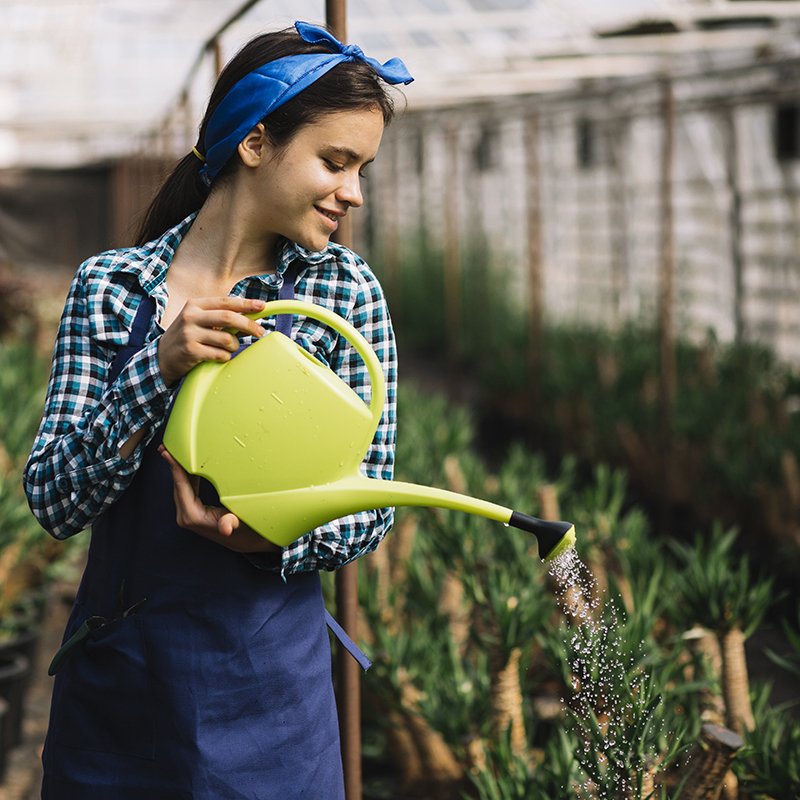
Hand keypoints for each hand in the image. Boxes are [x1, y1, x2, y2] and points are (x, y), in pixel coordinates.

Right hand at [158, 296, 266, 385]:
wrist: (162, 357)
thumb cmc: (188, 337)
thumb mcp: (199, 321)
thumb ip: (220, 318)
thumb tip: (251, 318)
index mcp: (196, 305)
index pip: (226, 302)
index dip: (246, 304)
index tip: (262, 306)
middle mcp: (191, 316)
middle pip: (229, 318)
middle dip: (248, 325)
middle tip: (260, 332)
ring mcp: (190, 334)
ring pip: (227, 339)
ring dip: (234, 346)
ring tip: (227, 349)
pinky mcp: (191, 351)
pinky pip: (220, 354)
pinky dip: (224, 357)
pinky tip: (217, 357)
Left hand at [159, 445, 279, 553]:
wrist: (248, 541)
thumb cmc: (246, 530)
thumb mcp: (241, 524)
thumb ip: (230, 523)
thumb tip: (226, 527)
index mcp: (193, 517)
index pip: (180, 486)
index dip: (174, 468)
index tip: (167, 452)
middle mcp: (187, 516)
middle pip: (177, 485)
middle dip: (172, 465)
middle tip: (167, 446)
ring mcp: (188, 514)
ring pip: (180, 486)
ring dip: (178, 469)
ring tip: (173, 451)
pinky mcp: (192, 511)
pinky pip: (186, 489)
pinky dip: (185, 476)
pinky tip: (187, 464)